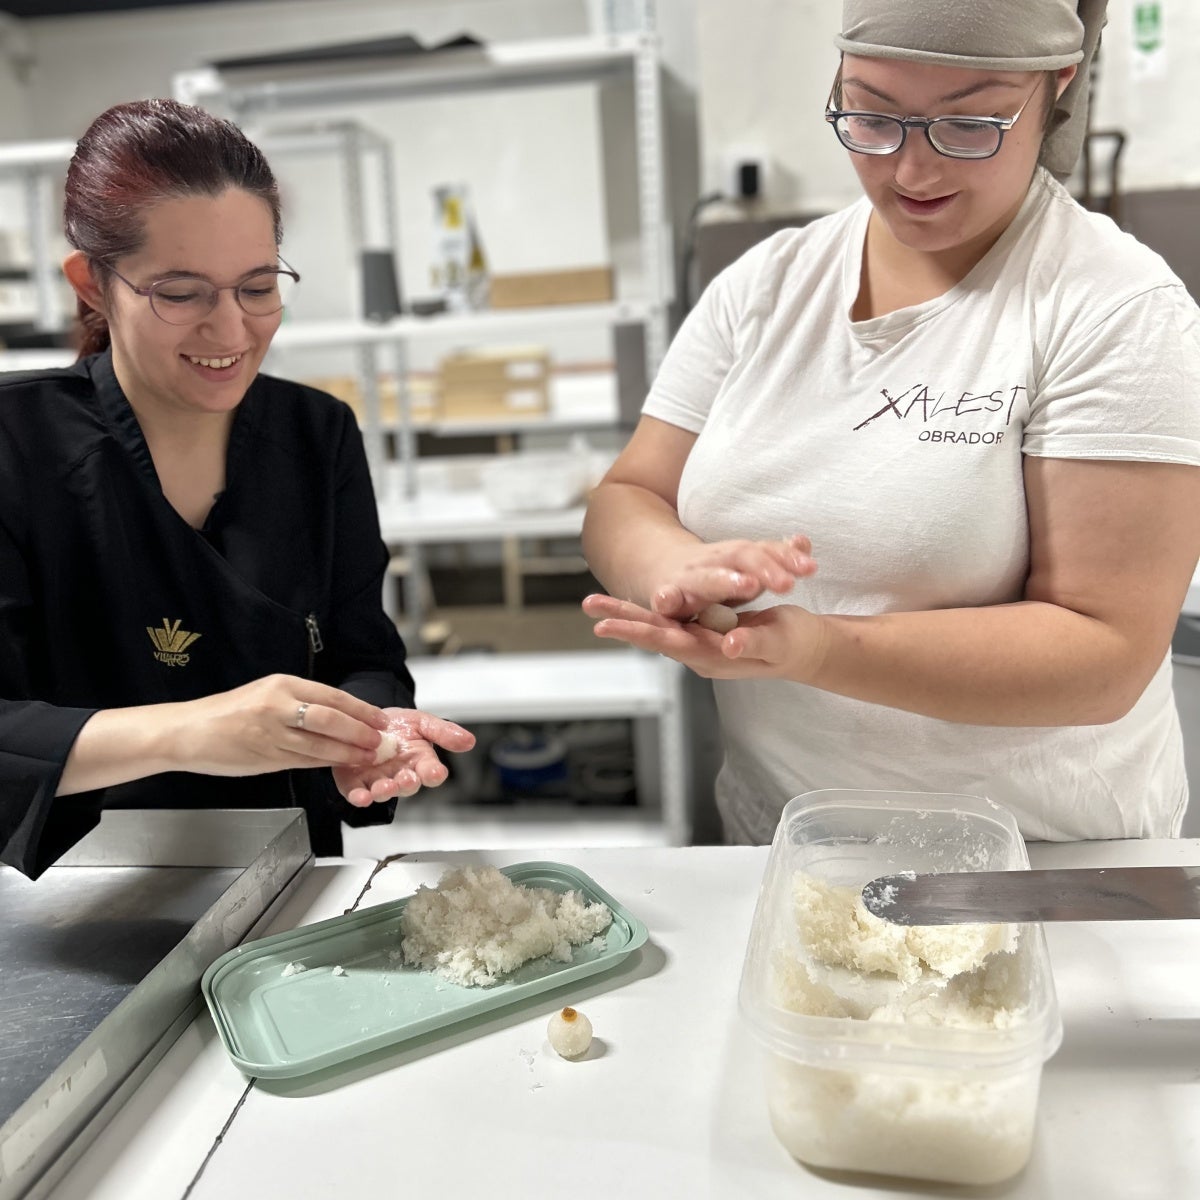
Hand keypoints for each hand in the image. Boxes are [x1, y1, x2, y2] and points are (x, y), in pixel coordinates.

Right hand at [171, 674, 390, 774]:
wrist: (188, 731)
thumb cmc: (227, 713)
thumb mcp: (265, 695)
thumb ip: (300, 704)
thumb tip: (340, 717)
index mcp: (281, 684)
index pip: (332, 696)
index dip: (361, 709)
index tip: (381, 718)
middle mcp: (277, 705)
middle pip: (330, 718)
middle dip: (360, 731)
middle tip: (380, 740)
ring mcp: (270, 732)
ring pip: (320, 744)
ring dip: (348, 752)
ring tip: (369, 756)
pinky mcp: (264, 756)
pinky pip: (303, 761)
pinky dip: (326, 763)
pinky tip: (340, 764)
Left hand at [333, 709, 475, 806]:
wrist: (368, 720)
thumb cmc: (398, 725)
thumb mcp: (423, 722)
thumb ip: (443, 732)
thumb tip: (469, 741)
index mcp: (420, 762)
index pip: (432, 773)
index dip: (434, 774)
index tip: (436, 772)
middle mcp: (400, 775)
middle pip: (408, 786)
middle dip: (408, 784)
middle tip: (408, 779)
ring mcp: (378, 780)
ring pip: (383, 792)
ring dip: (384, 792)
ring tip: (384, 787)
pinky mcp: (355, 782)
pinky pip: (358, 793)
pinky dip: (359, 797)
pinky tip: (361, 796)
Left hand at [582, 594, 828, 681]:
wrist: (806, 649)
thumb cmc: (795, 646)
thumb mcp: (779, 643)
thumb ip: (754, 643)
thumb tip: (730, 643)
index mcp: (713, 656)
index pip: (667, 642)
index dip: (637, 631)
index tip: (605, 625)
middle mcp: (700, 651)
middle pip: (654, 634)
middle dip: (621, 620)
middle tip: (588, 606)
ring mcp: (701, 641)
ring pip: (658, 626)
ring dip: (628, 614)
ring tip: (596, 604)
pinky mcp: (706, 629)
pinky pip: (671, 619)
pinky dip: (649, 610)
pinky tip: (627, 604)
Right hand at [650, 534, 815, 621]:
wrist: (662, 565)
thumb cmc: (716, 574)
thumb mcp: (748, 565)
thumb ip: (776, 558)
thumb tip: (804, 542)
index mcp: (738, 555)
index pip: (766, 551)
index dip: (787, 558)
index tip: (810, 569)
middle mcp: (715, 560)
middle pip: (741, 557)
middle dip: (764, 568)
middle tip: (787, 583)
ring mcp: (689, 577)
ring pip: (707, 578)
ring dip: (725, 581)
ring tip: (748, 585)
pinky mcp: (666, 595)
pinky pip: (665, 597)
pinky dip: (665, 598)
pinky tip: (667, 602)